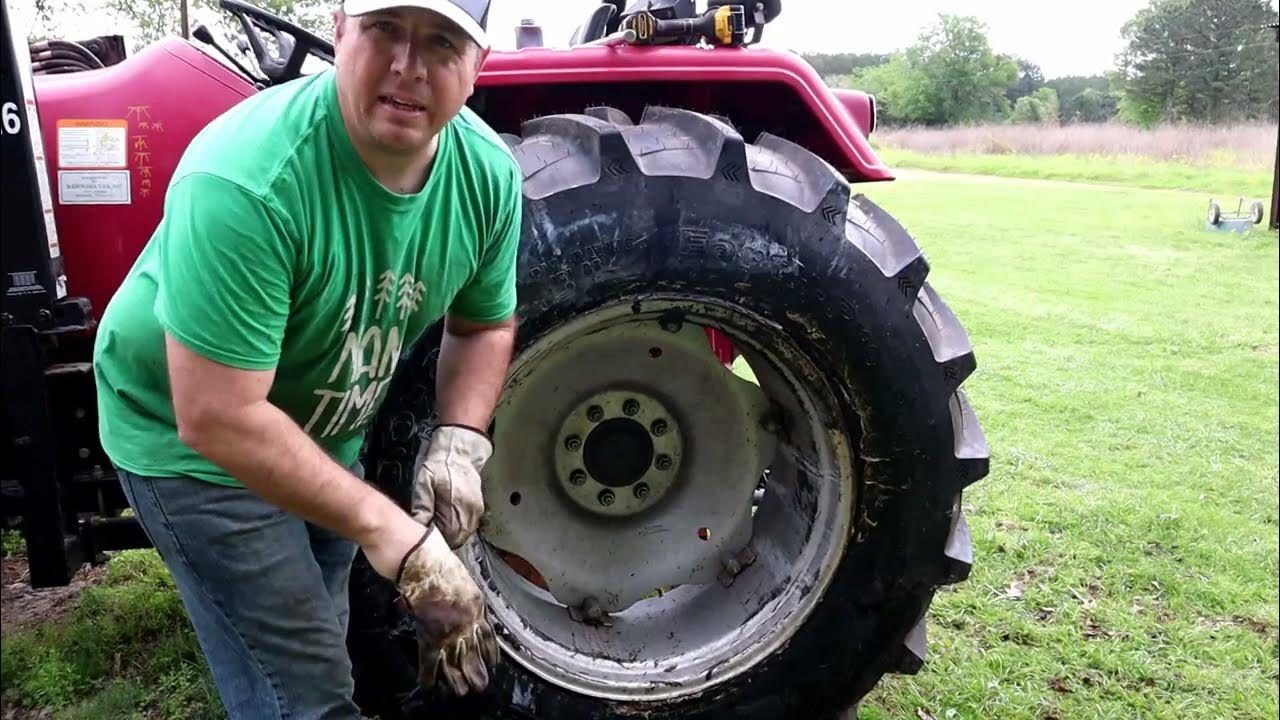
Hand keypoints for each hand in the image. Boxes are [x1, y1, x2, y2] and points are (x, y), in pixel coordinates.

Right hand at [394, 527, 500, 695]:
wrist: (415, 552)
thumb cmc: (433, 555)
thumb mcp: (459, 573)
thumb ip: (461, 593)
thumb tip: (457, 605)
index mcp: (476, 602)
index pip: (488, 633)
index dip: (490, 651)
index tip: (494, 664)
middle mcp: (468, 617)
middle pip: (475, 651)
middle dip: (477, 671)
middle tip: (480, 687)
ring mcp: (449, 626)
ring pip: (457, 660)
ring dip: (458, 678)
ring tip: (461, 692)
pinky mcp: (428, 630)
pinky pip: (431, 659)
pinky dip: (429, 674)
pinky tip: (428, 685)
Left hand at [412, 424, 491, 547]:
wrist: (459, 452)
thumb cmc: (440, 465)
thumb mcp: (425, 482)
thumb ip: (423, 505)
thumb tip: (420, 524)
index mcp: (455, 503)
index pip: (448, 534)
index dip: (437, 537)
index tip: (427, 533)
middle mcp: (469, 509)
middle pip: (458, 537)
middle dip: (445, 538)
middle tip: (433, 531)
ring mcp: (476, 509)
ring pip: (465, 534)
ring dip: (453, 534)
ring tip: (440, 525)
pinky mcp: (478, 507)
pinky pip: (469, 526)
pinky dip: (460, 528)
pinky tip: (449, 520)